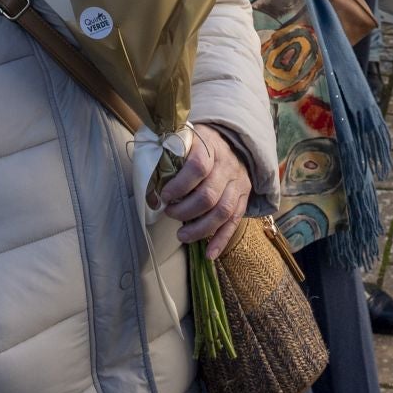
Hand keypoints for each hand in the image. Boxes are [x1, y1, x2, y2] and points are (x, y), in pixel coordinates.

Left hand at [160, 124, 250, 257]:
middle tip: (169, 213)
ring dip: (200, 229)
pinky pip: (234, 222)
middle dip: (185, 210)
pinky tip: (209, 253)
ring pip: (222, 212)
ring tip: (181, 235)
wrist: (231, 142)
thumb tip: (149, 184)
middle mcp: (228, 165)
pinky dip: (221, 240)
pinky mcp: (243, 198)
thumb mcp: (184, 139)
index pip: (198, 167)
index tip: (164, 196)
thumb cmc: (199, 144)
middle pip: (209, 195)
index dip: (180, 185)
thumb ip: (168, 155)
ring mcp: (238, 183)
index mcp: (210, 147)